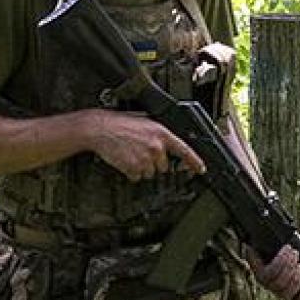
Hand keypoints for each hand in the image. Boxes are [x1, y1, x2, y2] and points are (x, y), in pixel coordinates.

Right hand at [86, 111, 204, 180]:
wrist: (99, 128)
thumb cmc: (118, 123)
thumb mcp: (144, 122)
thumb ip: (158, 135)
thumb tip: (165, 146)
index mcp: (161, 133)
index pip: (184, 150)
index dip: (194, 161)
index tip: (200, 169)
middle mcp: (156, 147)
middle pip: (163, 166)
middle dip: (153, 163)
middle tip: (139, 153)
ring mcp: (145, 159)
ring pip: (149, 173)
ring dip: (141, 168)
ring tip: (129, 154)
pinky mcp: (133, 168)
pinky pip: (136, 177)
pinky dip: (130, 172)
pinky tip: (124, 160)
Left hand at [250, 235, 299, 299]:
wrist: (280, 234)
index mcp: (295, 290)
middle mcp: (279, 289)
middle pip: (286, 295)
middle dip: (296, 280)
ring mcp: (267, 281)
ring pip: (276, 284)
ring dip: (288, 267)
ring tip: (294, 253)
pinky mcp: (258, 270)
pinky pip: (268, 272)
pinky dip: (280, 261)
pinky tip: (286, 250)